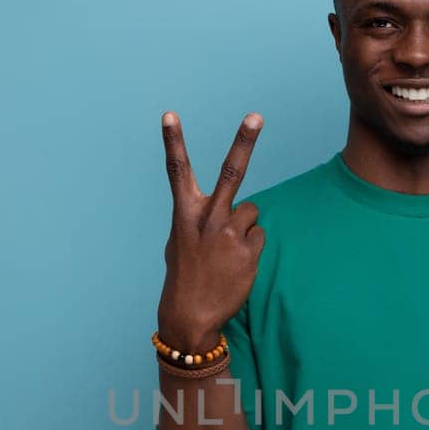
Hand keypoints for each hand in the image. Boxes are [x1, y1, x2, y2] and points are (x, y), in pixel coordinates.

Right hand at [156, 111, 266, 352]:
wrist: (190, 315)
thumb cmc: (185, 275)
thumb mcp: (181, 241)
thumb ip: (201, 218)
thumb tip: (232, 211)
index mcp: (185, 214)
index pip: (177, 171)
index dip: (173, 141)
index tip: (169, 114)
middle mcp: (208, 219)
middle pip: (230, 173)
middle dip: (244, 141)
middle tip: (256, 116)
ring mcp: (230, 234)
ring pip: (252, 212)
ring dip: (245, 227)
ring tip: (228, 252)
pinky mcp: (248, 251)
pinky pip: (259, 236)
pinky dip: (251, 248)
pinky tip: (237, 265)